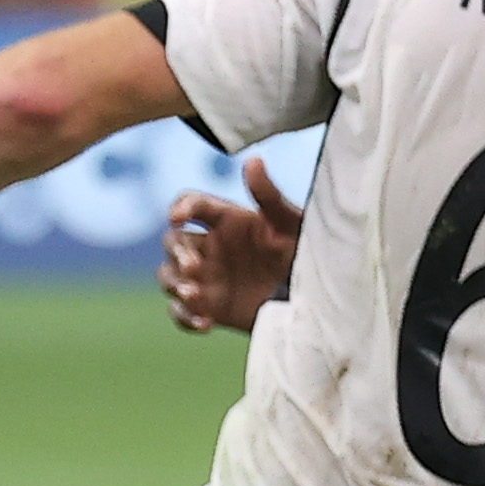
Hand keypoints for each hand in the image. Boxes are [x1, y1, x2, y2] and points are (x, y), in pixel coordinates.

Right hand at [160, 156, 303, 332]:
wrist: (316, 300)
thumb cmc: (305, 253)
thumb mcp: (290, 224)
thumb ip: (269, 195)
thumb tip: (253, 160)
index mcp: (227, 219)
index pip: (192, 204)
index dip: (181, 207)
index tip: (177, 217)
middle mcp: (211, 245)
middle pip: (172, 241)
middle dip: (177, 253)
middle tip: (194, 268)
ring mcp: (207, 277)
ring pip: (168, 276)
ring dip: (174, 285)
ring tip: (195, 297)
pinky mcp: (209, 308)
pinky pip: (182, 312)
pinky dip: (186, 318)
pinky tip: (206, 324)